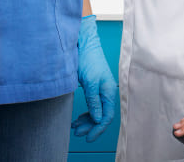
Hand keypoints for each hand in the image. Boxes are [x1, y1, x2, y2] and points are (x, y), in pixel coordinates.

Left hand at [71, 15, 116, 141]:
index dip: (98, 129)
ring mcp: (100, 91)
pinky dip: (85, 114)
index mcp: (108, 92)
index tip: (88, 137)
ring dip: (86, 121)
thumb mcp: (90, 82)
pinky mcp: (93, 88)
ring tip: (75, 127)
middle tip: (77, 133)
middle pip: (101, 116)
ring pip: (96, 112)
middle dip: (90, 126)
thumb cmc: (89, 60)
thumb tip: (98, 119)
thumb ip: (94, 101)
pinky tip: (77, 119)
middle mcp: (106, 93)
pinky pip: (92, 106)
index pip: (106, 116)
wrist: (85, 44)